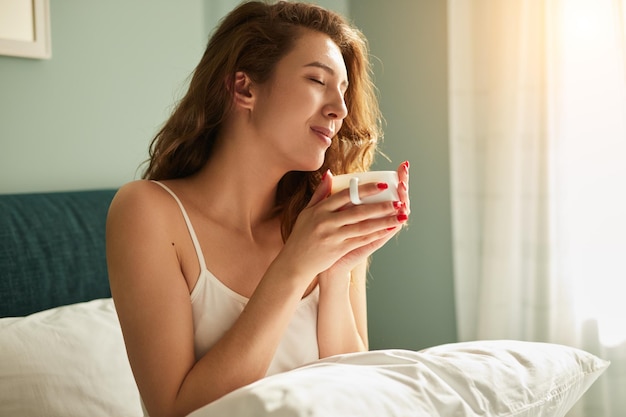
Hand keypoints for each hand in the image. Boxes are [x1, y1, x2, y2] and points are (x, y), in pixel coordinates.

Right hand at [281, 169, 407, 279]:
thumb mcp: (307, 212)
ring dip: (384, 220)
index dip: (365, 189)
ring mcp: (332, 236)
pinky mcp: (337, 249)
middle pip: (358, 211)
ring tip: (400, 215)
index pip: (345, 195)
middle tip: (398, 200)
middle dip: (381, 206)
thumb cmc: (301, 235)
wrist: (294, 262)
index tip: (381, 184)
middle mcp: (326, 222)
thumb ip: (320, 193)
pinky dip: (376, 234)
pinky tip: (388, 229)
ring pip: (363, 226)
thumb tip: (330, 174)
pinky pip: (361, 240)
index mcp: (319, 210)